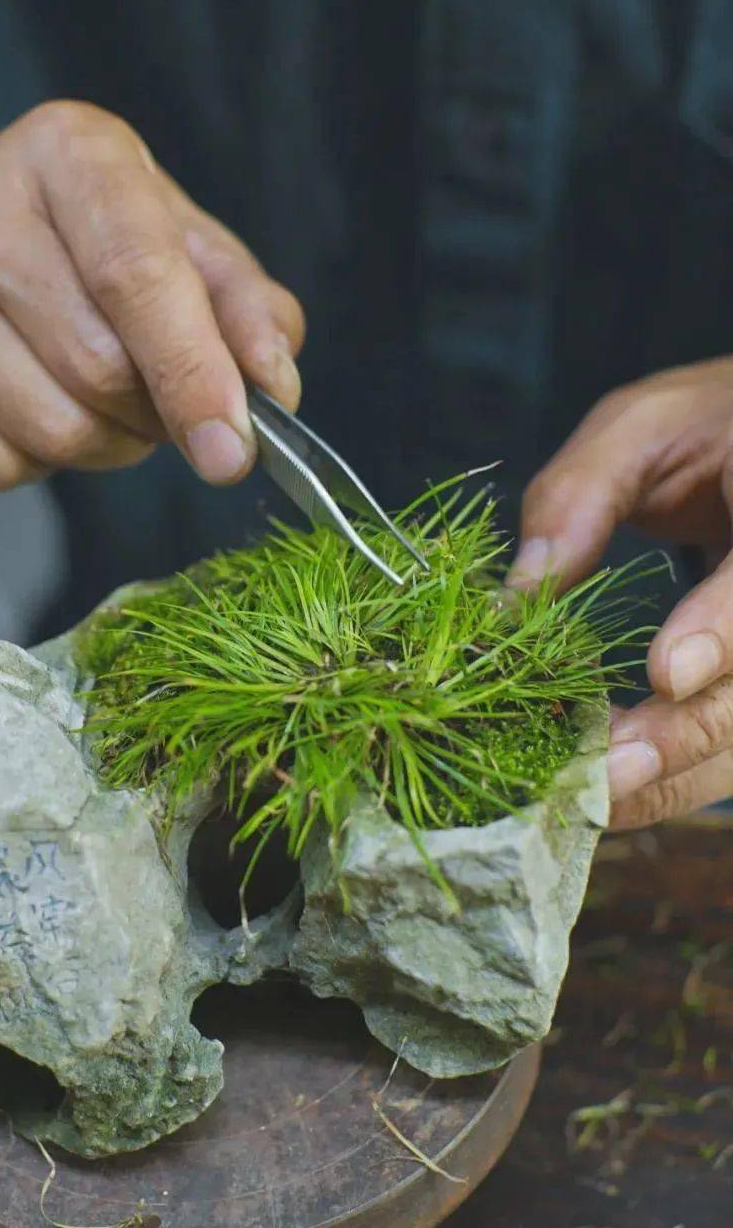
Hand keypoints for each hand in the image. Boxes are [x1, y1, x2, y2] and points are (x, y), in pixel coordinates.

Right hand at [0, 100, 303, 488]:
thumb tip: (271, 387)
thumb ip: (247, 311)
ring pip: (49, 429)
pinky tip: (41, 412)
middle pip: (96, 369)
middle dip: (153, 416)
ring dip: (106, 447)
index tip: (232, 448)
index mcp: (66, 153)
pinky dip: (39, 467)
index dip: (191, 371)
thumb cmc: (108, 245)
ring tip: (107, 408)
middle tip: (163, 406)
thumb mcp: (191, 252)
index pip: (134, 275)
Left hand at [507, 356, 732, 828]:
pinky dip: (671, 779)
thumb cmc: (708, 428)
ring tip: (588, 799)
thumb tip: (515, 601)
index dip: (726, 631)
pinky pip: (731, 751)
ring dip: (673, 779)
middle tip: (603, 773)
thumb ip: (579, 497)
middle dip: (685, 737)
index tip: (666, 675)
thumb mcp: (642, 428)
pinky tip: (604, 791)